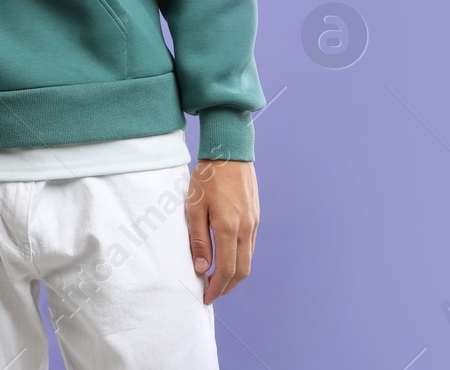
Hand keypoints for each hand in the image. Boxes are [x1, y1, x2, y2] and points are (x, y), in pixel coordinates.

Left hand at [185, 158, 258, 303]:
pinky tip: (228, 259)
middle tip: (212, 293)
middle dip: (227, 287)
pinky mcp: (255, 217)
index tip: (206, 297)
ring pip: (248, 260)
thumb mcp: (194, 208)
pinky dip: (240, 259)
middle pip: (242, 271)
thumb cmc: (206, 178)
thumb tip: (203, 269)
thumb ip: (199, 240)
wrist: (229, 152)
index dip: (217, 288)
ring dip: (235, 275)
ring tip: (218, 280)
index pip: (227, 270)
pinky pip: (250, 246)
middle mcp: (246, 229)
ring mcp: (254, 223)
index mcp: (229, 228)